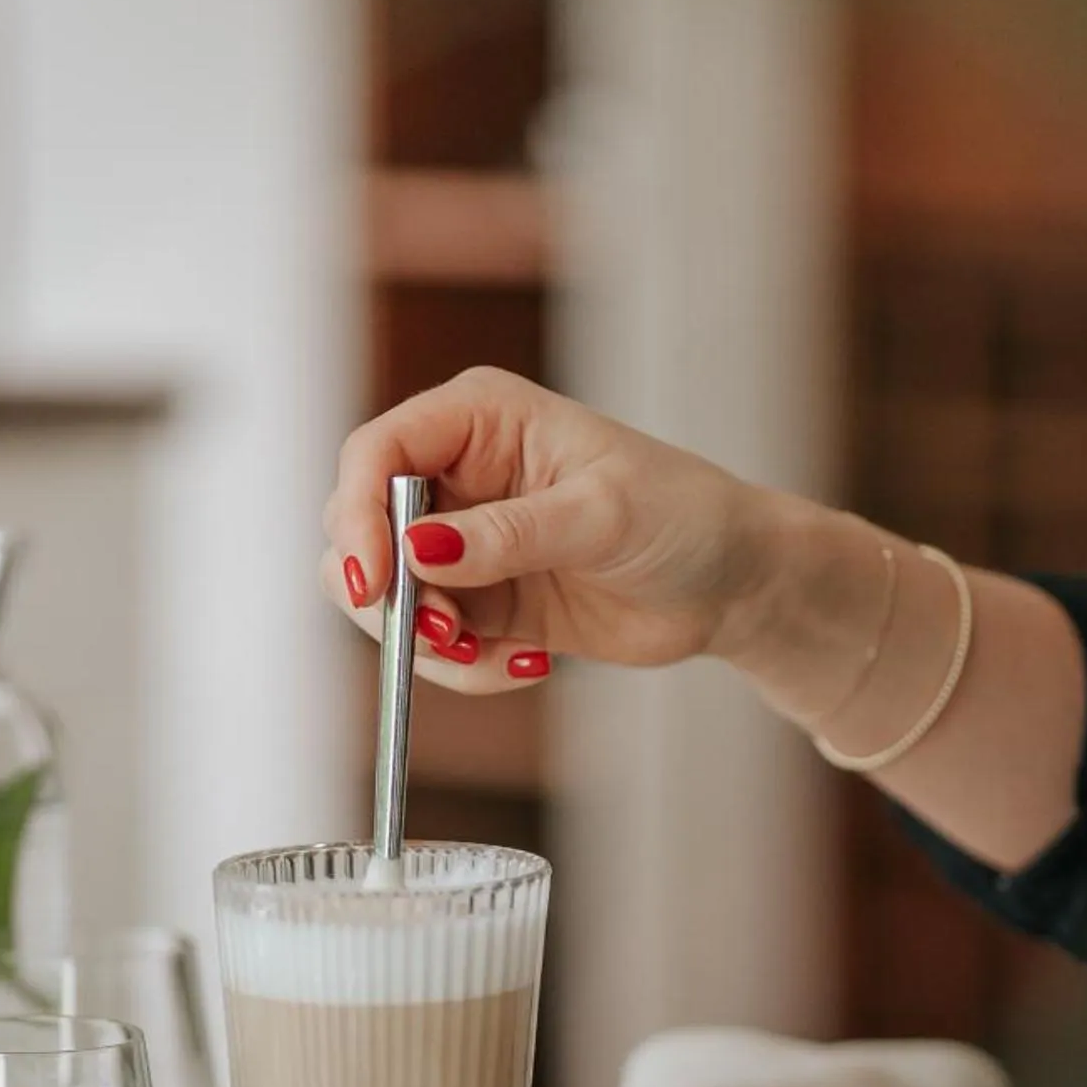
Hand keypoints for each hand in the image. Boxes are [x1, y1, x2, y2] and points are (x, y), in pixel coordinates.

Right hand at [322, 367, 816, 690]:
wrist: (730, 583)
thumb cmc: (683, 515)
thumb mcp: (600, 516)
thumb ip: (507, 534)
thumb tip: (416, 551)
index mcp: (479, 418)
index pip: (376, 453)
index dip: (357, 514)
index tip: (373, 580)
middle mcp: (456, 473)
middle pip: (359, 527)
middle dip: (388, 593)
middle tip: (441, 634)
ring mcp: (461, 541)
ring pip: (385, 596)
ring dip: (425, 641)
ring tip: (493, 656)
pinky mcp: (478, 600)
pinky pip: (431, 643)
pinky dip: (463, 668)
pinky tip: (529, 663)